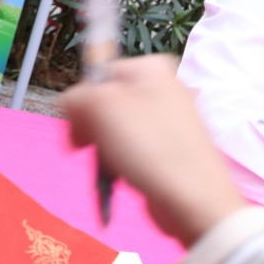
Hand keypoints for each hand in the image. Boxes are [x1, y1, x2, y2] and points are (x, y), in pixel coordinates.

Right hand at [62, 54, 246, 246]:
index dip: (82, 101)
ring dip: (104, 148)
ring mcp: (167, 118)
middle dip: (92, 127)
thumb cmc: (149, 146)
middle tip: (90, 147)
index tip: (79, 127)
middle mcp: (163, 87)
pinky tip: (124, 173)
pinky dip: (120, 160)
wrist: (191, 195)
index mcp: (151, 68)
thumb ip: (77, 96)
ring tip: (114, 163)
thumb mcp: (102, 107)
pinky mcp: (168, 146)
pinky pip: (130, 148)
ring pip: (114, 128)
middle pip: (104, 102)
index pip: (97, 75)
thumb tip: (72, 103)